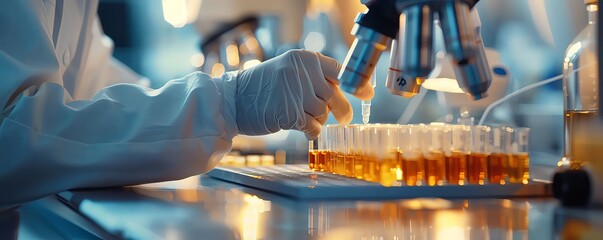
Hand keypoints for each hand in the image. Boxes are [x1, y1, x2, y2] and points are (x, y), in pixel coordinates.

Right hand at [234, 49, 373, 138]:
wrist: (233, 100)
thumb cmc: (261, 88)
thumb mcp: (288, 72)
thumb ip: (314, 78)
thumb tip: (343, 93)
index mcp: (304, 59)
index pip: (339, 70)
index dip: (356, 85)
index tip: (367, 95)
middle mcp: (303, 73)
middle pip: (335, 95)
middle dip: (341, 110)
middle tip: (343, 119)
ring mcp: (297, 93)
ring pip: (324, 112)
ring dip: (318, 120)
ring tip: (303, 118)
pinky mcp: (291, 113)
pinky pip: (314, 126)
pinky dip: (311, 131)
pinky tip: (302, 129)